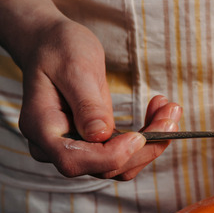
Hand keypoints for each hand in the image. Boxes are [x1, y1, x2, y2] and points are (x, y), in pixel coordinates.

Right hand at [18, 18, 181, 179]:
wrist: (52, 44)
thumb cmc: (59, 49)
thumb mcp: (75, 68)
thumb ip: (87, 103)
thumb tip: (100, 135)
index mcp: (42, 128)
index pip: (74, 160)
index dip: (110, 156)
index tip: (139, 137)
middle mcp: (54, 146)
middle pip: (104, 168)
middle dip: (145, 146)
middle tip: (172, 114)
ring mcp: (75, 148)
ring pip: (120, 165)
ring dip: (152, 143)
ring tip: (171, 110)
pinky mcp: (94, 144)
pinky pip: (123, 153)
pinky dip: (147, 137)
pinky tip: (159, 112)